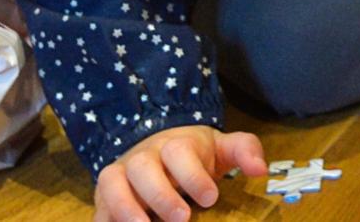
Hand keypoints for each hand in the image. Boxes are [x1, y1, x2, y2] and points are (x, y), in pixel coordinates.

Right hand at [94, 124, 266, 221]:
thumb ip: (245, 151)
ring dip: (125, 208)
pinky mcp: (103, 199)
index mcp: (174, 145)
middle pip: (143, 168)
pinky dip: (105, 221)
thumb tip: (260, 170)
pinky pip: (98, 210)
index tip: (211, 197)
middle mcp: (142, 158)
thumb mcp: (222, 149)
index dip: (193, 174)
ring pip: (112, 185)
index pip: (180, 153)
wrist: (156, 149)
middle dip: (160, 194)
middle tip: (182, 218)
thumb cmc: (194, 155)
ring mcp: (119, 177)